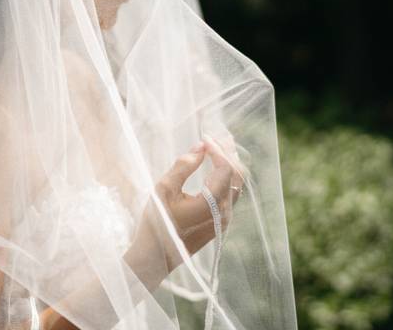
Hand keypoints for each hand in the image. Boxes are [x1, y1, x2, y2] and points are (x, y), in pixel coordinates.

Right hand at [126, 135, 247, 278]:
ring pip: (236, 185)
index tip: (204, 137)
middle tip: (218, 135)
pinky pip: (231, 194)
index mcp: (211, 204)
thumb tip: (201, 147)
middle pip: (236, 175)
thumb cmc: (157, 223)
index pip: (225, 168)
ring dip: (230, 163)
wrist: (156, 257)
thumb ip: (183, 166)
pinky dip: (227, 177)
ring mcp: (224, 220)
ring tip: (220, 147)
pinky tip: (218, 167)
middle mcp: (224, 212)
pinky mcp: (220, 223)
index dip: (217, 149)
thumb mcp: (164, 190)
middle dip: (228, 152)